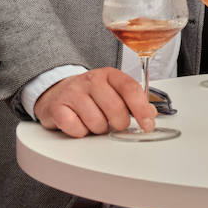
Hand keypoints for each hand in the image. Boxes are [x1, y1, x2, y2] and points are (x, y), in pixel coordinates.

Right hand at [33, 68, 154, 137]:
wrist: (57, 93)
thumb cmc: (90, 94)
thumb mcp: (114, 91)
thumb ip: (134, 101)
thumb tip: (151, 113)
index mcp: (110, 75)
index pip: (131, 89)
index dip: (142, 109)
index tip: (148, 124)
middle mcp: (91, 80)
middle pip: (116, 110)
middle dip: (120, 123)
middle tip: (115, 123)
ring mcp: (72, 93)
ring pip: (97, 123)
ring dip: (99, 128)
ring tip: (94, 120)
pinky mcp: (57, 108)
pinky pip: (77, 130)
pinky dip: (81, 132)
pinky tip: (79, 123)